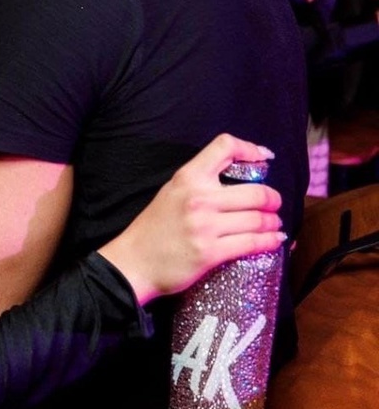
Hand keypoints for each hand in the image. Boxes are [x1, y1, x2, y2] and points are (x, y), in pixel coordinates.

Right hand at [98, 133, 284, 305]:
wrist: (134, 262)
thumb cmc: (154, 227)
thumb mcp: (172, 192)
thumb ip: (199, 182)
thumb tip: (238, 177)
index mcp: (187, 177)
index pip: (224, 147)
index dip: (250, 148)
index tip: (265, 157)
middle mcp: (198, 198)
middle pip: (255, 191)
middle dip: (273, 198)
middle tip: (274, 203)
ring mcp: (205, 226)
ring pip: (258, 219)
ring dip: (273, 221)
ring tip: (274, 223)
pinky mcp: (210, 252)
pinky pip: (251, 243)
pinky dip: (269, 241)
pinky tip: (274, 239)